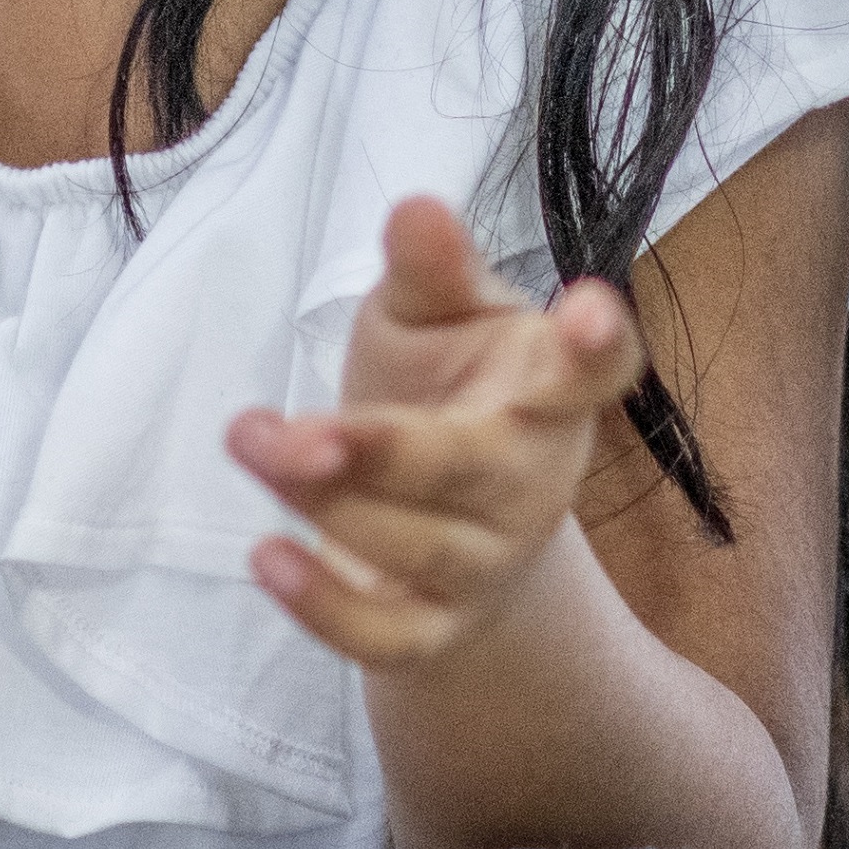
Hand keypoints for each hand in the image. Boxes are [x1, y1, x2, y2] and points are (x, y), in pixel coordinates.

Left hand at [229, 198, 637, 672]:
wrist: (444, 511)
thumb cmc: (445, 385)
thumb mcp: (434, 315)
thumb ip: (429, 271)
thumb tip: (415, 208)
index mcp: (548, 390)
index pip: (593, 370)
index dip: (597, 345)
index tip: (588, 307)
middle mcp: (532, 481)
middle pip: (480, 472)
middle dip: (389, 453)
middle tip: (302, 426)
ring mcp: (488, 561)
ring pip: (422, 549)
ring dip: (331, 503)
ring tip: (251, 442)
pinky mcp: (436, 627)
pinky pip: (391, 641)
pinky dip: (328, 610)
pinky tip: (266, 556)